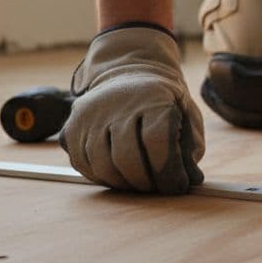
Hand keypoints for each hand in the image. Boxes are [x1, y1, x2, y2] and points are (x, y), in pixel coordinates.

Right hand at [61, 24, 204, 193]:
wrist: (129, 75)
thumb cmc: (164, 104)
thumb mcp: (187, 116)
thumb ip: (190, 147)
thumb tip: (190, 180)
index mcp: (152, 96)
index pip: (156, 140)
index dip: (169, 171)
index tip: (178, 185)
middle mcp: (116, 103)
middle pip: (126, 158)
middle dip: (146, 182)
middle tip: (158, 188)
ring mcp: (89, 115)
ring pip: (102, 166)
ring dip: (124, 184)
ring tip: (140, 183)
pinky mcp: (70, 129)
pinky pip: (84, 166)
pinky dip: (104, 178)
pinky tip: (120, 175)